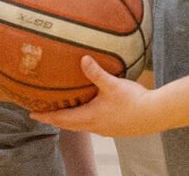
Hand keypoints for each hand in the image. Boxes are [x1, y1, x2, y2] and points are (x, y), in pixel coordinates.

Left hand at [30, 56, 159, 136]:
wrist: (155, 114)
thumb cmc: (134, 101)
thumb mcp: (112, 84)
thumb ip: (96, 72)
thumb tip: (83, 59)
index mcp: (90, 116)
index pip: (62, 118)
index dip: (46, 116)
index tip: (33, 114)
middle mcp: (95, 126)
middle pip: (69, 124)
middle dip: (55, 119)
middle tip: (42, 114)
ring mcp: (106, 129)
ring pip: (81, 126)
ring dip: (69, 120)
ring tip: (62, 113)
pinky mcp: (115, 129)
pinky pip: (93, 126)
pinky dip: (83, 120)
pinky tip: (89, 113)